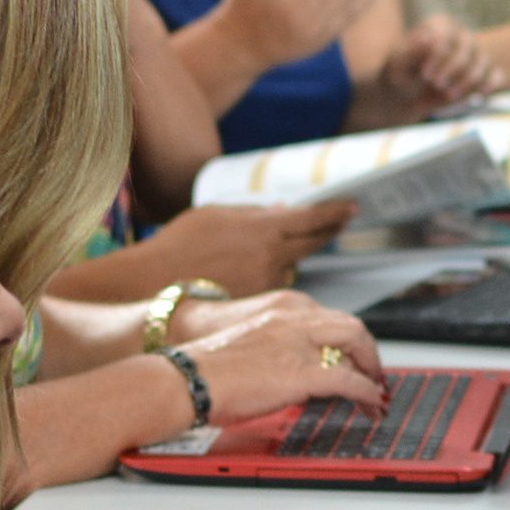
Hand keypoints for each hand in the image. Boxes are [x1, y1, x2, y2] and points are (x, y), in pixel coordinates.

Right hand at [148, 199, 355, 293]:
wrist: (156, 285)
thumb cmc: (179, 245)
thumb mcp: (216, 214)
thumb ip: (255, 211)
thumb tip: (284, 209)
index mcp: (262, 226)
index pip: (311, 217)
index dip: (335, 211)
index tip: (353, 206)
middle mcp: (271, 254)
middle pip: (312, 243)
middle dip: (329, 231)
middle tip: (342, 222)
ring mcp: (267, 281)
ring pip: (290, 267)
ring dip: (286, 258)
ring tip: (259, 254)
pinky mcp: (260, 304)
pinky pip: (274, 288)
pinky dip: (270, 280)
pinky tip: (247, 277)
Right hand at [177, 292, 385, 424]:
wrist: (186, 379)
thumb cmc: (206, 369)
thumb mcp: (250, 344)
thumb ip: (279, 349)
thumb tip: (300, 374)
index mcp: (280, 308)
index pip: (329, 318)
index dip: (348, 340)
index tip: (354, 356)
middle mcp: (293, 318)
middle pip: (351, 326)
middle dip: (369, 351)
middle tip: (374, 373)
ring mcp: (297, 344)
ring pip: (355, 345)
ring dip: (373, 371)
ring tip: (376, 392)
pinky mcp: (299, 373)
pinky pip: (347, 379)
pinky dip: (365, 391)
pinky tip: (370, 403)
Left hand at [378, 13, 501, 113]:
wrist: (408, 94)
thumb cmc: (401, 75)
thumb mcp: (398, 66)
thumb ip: (410, 52)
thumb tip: (428, 37)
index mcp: (439, 26)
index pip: (446, 38)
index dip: (437, 57)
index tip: (426, 75)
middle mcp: (461, 36)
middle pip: (465, 51)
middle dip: (452, 71)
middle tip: (436, 86)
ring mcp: (475, 54)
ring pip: (481, 65)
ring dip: (466, 83)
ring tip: (448, 96)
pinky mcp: (485, 72)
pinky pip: (496, 76)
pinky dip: (490, 85)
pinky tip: (479, 96)